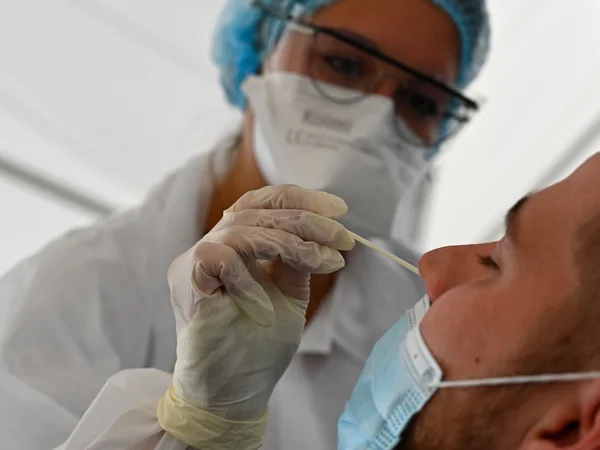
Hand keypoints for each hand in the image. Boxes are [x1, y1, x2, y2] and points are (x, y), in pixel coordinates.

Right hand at [158, 185, 353, 448]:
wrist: (232, 394)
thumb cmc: (258, 348)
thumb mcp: (289, 295)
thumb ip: (298, 261)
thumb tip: (328, 229)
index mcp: (234, 245)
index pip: (261, 203)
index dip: (300, 199)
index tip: (341, 210)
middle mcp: (211, 247)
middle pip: (255, 210)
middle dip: (307, 221)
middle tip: (343, 239)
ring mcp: (194, 263)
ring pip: (242, 228)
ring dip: (291, 244)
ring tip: (322, 263)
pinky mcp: (186, 284)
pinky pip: (219, 257)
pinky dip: (249, 279)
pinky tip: (266, 306)